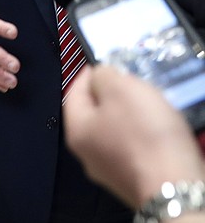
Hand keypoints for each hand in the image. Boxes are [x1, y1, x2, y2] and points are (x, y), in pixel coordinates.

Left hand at [64, 65, 204, 208]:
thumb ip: (104, 76)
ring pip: (114, 132)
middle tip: (130, 83)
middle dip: (111, 95)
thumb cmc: (144, 134)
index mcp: (76, 130)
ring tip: (147, 104)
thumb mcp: (121, 90)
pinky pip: (132, 149)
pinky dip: (141, 136)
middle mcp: (86, 154)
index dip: (89, 74)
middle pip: (94, 114)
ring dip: (128, 116)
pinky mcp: (133, 180)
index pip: (73, 93)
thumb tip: (99, 75)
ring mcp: (110, 171)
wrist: (175, 186)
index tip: (105, 63)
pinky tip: (157, 131)